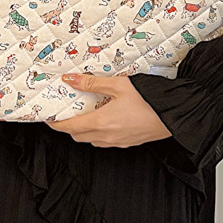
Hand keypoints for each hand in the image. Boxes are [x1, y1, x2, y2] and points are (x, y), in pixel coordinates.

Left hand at [45, 74, 171, 147]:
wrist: (174, 115)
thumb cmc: (149, 99)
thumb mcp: (119, 85)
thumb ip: (92, 82)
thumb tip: (70, 79)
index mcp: (101, 122)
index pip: (69, 127)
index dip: (55, 123)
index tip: (48, 117)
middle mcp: (107, 136)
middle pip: (78, 136)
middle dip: (69, 126)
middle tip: (67, 111)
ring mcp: (117, 142)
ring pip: (91, 140)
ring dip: (84, 130)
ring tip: (87, 112)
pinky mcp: (127, 143)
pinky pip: (105, 141)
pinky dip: (98, 133)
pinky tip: (105, 119)